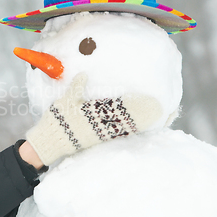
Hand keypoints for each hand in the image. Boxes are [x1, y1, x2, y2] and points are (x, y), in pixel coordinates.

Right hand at [26, 74, 161, 164]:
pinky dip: (130, 131)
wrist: (50, 142)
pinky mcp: (99, 140)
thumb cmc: (57, 121)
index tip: (151, 99)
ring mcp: (102, 134)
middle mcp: (103, 125)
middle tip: (166, 109)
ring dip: (143, 124)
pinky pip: (118, 134)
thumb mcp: (65, 101)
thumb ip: (76, 87)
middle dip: (148, 116)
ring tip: (159, 119)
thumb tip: (84, 74)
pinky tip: (140, 128)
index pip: (121, 108)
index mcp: (96, 113)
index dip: (138, 104)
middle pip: (130, 120)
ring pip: (128, 128)